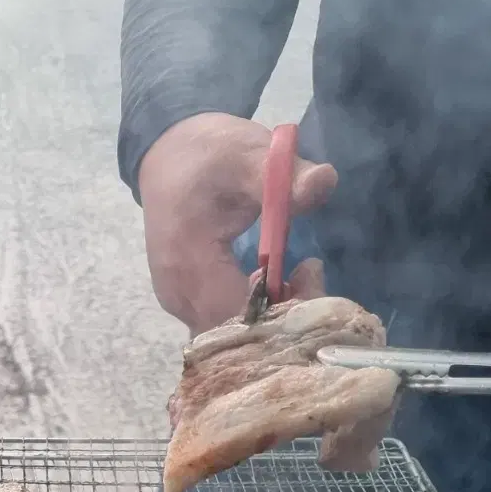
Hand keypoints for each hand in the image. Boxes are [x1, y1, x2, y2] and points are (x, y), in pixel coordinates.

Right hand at [137, 112, 336, 334]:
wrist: (166, 157)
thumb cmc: (209, 156)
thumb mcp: (249, 155)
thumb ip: (285, 175)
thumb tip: (324, 182)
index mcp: (188, 261)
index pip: (239, 313)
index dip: (282, 306)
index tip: (309, 268)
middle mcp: (178, 295)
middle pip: (235, 335)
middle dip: (281, 318)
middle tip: (309, 276)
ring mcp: (178, 304)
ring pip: (229, 336)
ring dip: (269, 320)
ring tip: (294, 281)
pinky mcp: (184, 304)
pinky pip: (221, 327)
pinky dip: (253, 317)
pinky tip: (273, 289)